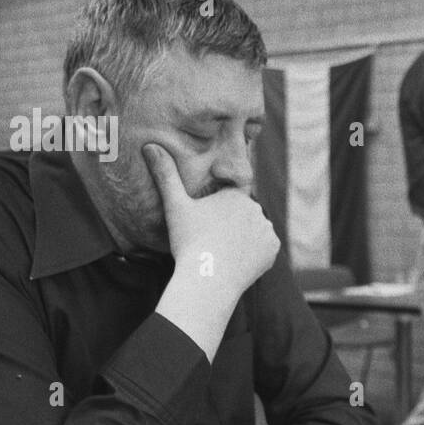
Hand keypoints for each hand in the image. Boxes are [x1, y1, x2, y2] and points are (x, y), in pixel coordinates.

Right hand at [143, 143, 278, 296]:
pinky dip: (254, 254)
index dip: (215, 213)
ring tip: (223, 252)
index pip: (227, 200)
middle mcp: (256, 208)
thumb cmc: (189, 242)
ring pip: (253, 231)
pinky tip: (237, 260)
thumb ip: (165, 176)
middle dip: (230, 225)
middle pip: (241, 216)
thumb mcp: (175, 207)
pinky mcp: (273, 249)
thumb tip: (150, 146)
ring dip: (243, 238)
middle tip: (212, 242)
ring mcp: (267, 229)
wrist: (208, 279)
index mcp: (235, 195)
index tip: (205, 228)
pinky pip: (263, 248)